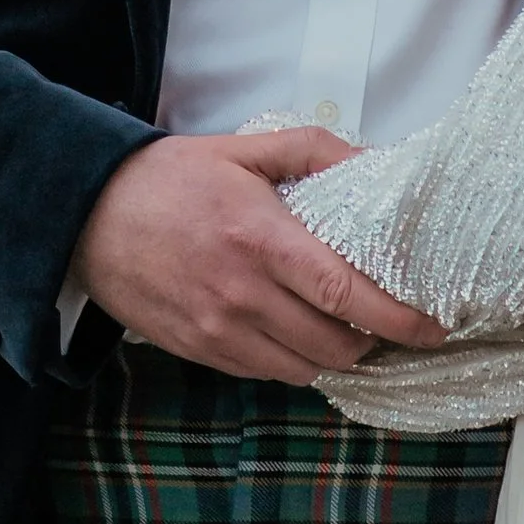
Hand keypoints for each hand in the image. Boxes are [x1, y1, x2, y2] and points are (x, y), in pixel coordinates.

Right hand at [70, 129, 447, 383]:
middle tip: (388, 321)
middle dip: (371, 341)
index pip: (345, 292)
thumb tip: (376, 163)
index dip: (397, 318)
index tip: (433, 326)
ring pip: (304, 370)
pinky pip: (265, 373)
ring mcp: (218, 331)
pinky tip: (295, 332)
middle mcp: (242, 293)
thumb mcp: (243, 149)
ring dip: (334, 355)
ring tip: (345, 328)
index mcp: (259, 237)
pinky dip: (292, 361)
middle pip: (334, 345)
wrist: (90, 213)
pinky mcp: (199, 353)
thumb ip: (313, 151)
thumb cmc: (172, 177)